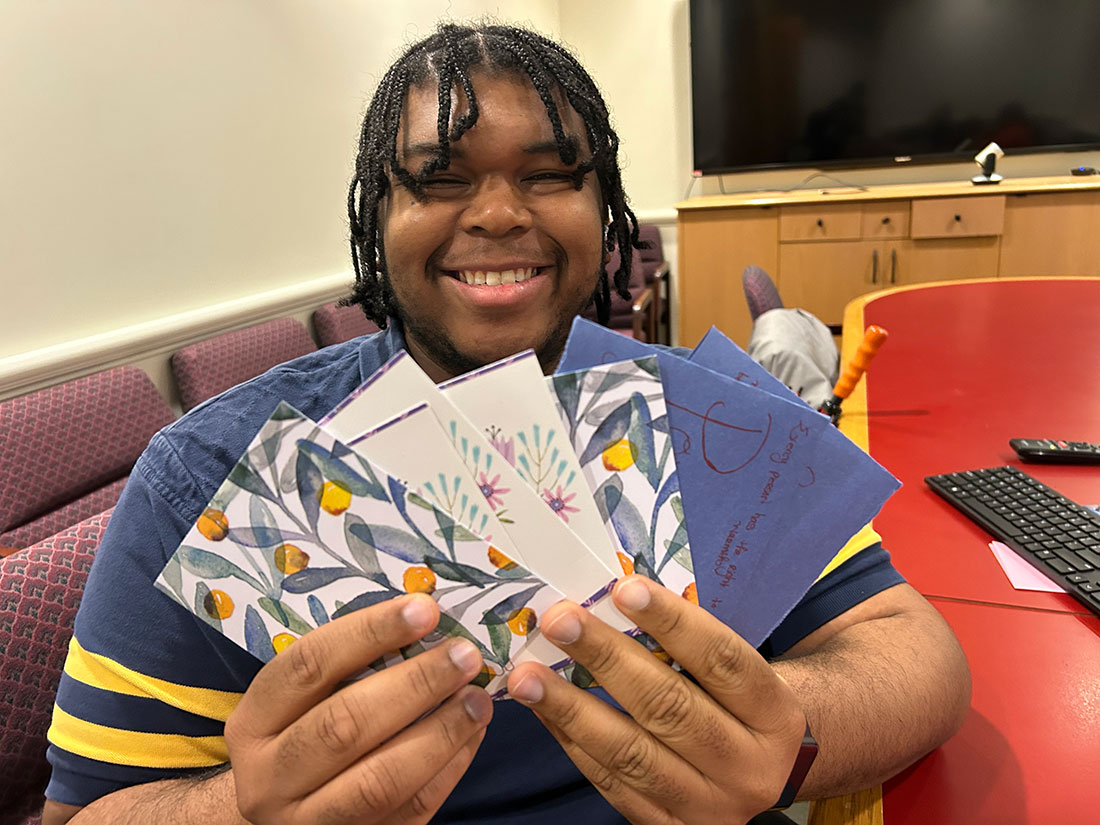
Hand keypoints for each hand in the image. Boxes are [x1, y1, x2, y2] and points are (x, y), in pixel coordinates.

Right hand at [224, 593, 491, 824]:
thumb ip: (348, 667)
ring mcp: (307, 823)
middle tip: (464, 655)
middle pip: (345, 725)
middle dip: (414, 684)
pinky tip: (473, 735)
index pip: (309, 665)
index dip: (370, 632)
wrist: (284, 816)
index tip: (425, 608)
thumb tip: (426, 619)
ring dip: (440, 732)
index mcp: (254, 722)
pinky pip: (410, 811)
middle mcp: (270, 777)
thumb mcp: (301, 702)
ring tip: (478, 698)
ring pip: (380, 779)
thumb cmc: (302, 737)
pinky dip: (448, 770)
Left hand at [505, 576, 806, 823]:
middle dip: (607, 658)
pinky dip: (573, 743)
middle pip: (670, 706)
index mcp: (775, 715)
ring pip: (631, 754)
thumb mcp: (742, 674)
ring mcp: (710, 807)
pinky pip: (612, 784)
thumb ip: (692, 644)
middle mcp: (749, 767)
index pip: (722, 661)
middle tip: (560, 620)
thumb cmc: (740, 704)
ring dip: (571, 707)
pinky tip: (545, 711)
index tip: (625, 589)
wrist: (765, 776)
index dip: (673, 623)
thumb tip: (617, 597)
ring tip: (527, 674)